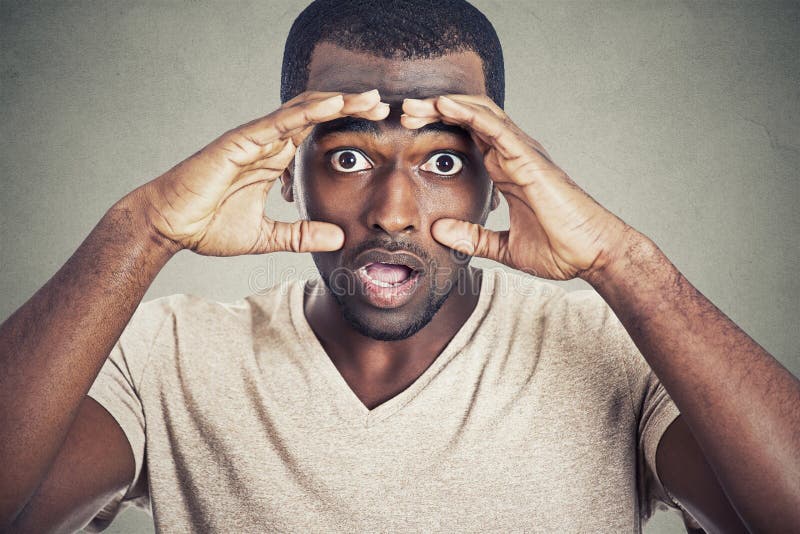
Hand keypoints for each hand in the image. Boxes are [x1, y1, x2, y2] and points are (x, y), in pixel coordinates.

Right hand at [136, 90, 388, 255]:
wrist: (169, 226)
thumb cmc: (207, 226)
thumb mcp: (266, 236)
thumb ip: (301, 235)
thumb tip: (339, 238)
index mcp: (273, 160)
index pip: (316, 135)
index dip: (346, 127)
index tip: (378, 129)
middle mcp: (267, 143)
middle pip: (316, 116)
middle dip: (350, 108)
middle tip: (383, 106)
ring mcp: (254, 139)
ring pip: (302, 111)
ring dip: (337, 103)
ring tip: (369, 99)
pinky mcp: (240, 141)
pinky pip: (278, 121)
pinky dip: (307, 111)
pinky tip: (333, 104)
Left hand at [401, 95, 631, 280]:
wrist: (593, 254)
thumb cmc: (560, 249)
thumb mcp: (504, 247)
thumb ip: (473, 237)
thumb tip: (438, 231)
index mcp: (506, 171)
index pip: (469, 139)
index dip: (441, 130)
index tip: (410, 132)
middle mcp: (513, 156)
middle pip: (469, 120)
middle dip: (435, 113)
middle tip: (404, 113)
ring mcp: (522, 154)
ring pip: (479, 115)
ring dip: (445, 106)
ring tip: (415, 105)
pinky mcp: (529, 159)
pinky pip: (495, 128)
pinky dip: (468, 113)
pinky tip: (444, 105)